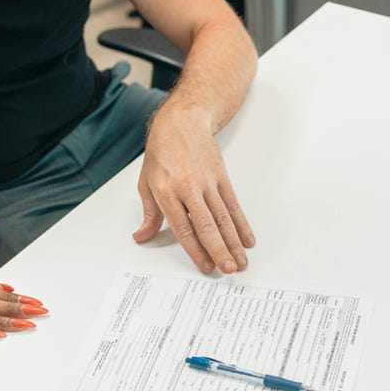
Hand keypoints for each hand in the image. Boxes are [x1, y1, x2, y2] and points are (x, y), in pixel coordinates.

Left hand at [134, 105, 253, 273]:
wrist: (182, 121)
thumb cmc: (162, 151)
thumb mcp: (146, 182)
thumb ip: (149, 213)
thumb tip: (142, 236)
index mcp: (166, 191)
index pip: (183, 227)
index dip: (195, 249)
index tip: (205, 266)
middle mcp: (188, 187)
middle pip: (207, 225)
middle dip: (219, 250)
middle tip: (228, 269)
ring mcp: (207, 181)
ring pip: (223, 217)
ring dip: (234, 242)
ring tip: (241, 260)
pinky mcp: (221, 176)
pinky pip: (233, 204)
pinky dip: (241, 224)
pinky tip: (247, 239)